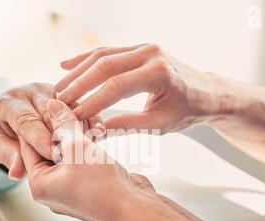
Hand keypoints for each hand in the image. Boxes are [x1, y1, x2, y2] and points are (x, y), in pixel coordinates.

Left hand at [0, 83, 104, 179]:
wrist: (8, 123)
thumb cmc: (1, 136)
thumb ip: (12, 158)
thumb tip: (15, 172)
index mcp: (8, 104)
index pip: (26, 121)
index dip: (40, 137)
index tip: (52, 153)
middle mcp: (30, 93)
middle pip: (50, 113)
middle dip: (62, 132)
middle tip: (75, 150)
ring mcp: (51, 92)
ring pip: (69, 107)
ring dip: (81, 125)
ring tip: (91, 142)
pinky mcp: (67, 97)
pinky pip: (81, 109)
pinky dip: (91, 122)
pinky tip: (100, 134)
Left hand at [21, 99, 154, 220]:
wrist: (133, 209)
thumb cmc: (101, 184)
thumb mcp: (77, 147)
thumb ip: (63, 123)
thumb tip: (52, 104)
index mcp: (40, 185)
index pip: (30, 146)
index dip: (38, 122)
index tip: (46, 104)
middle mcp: (53, 190)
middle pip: (49, 151)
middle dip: (59, 128)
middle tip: (65, 107)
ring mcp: (72, 191)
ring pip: (68, 156)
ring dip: (75, 136)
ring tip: (82, 117)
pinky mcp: (90, 188)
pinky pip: (82, 163)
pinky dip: (87, 148)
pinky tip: (95, 133)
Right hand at [56, 44, 217, 133]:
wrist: (205, 92)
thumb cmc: (186, 111)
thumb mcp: (160, 124)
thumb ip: (129, 125)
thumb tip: (98, 130)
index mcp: (159, 74)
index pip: (116, 87)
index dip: (92, 101)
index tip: (74, 116)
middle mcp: (150, 54)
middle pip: (105, 65)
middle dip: (79, 84)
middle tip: (60, 101)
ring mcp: (144, 47)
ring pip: (102, 54)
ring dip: (78, 70)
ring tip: (59, 87)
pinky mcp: (139, 47)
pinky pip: (108, 50)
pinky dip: (86, 58)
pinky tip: (66, 64)